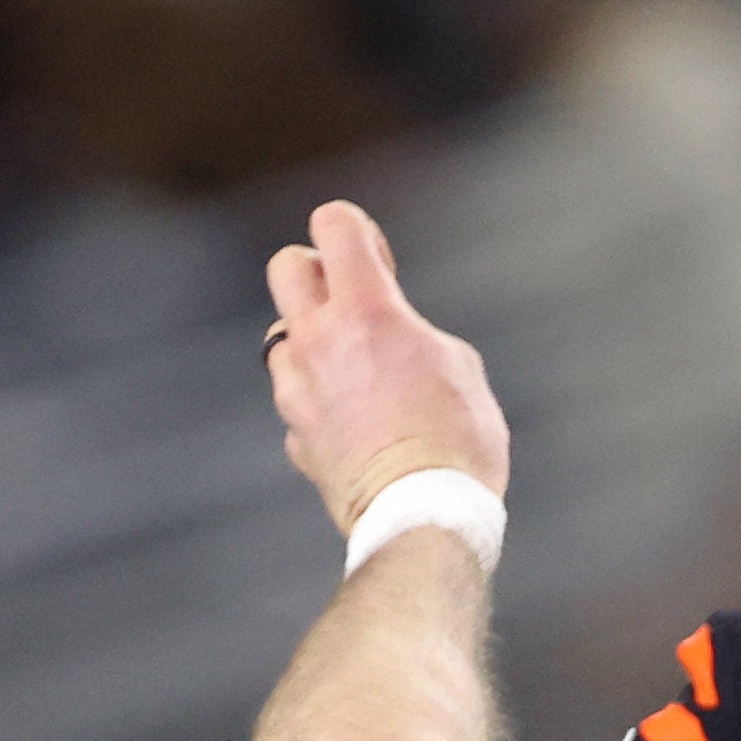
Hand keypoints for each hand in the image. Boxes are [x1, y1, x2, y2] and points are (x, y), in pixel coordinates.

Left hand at [262, 196, 510, 531]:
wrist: (423, 516)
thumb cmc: (457, 441)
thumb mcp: (459, 365)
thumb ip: (413, 332)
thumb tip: (394, 338)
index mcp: (367, 308)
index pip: (334, 224)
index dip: (357, 231)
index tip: (380, 262)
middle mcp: (319, 341)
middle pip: (287, 267)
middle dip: (317, 271)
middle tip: (351, 300)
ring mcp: (297, 390)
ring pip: (281, 336)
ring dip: (312, 340)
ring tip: (353, 369)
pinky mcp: (294, 436)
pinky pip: (295, 399)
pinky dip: (316, 400)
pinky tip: (352, 421)